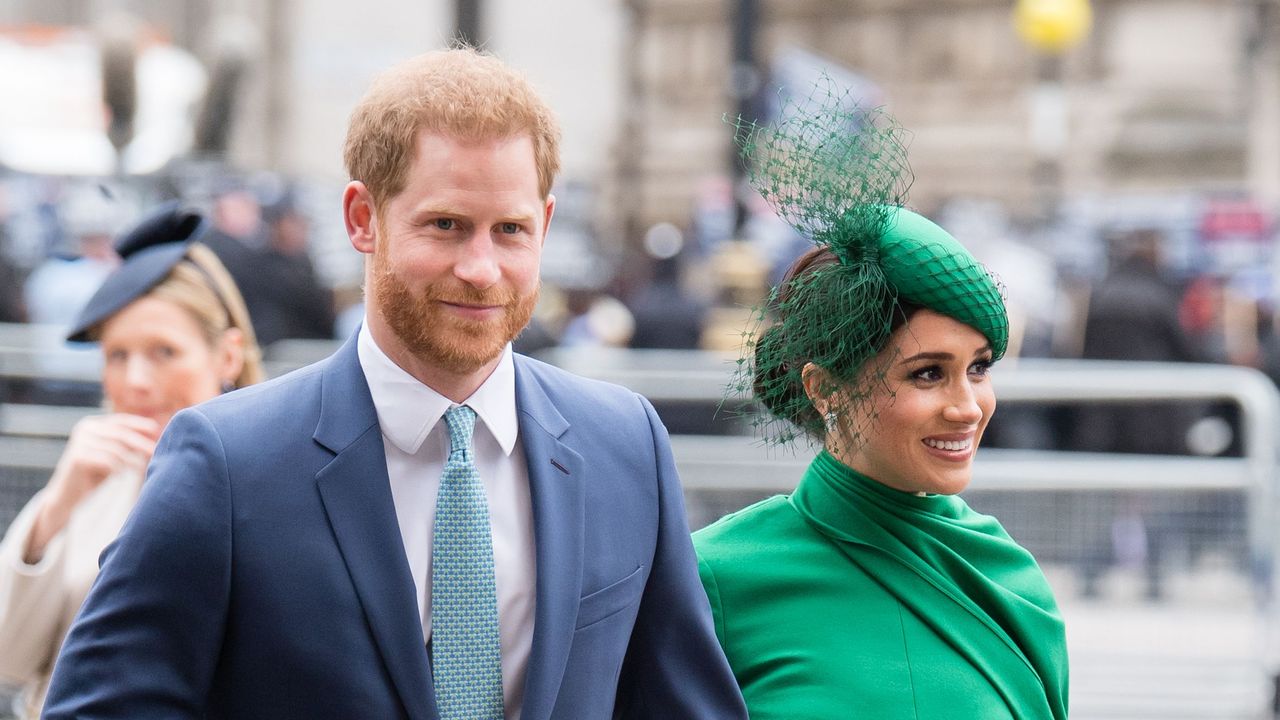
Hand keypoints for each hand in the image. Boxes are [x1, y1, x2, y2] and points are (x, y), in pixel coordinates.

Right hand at [23, 414, 160, 563]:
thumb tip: (157, 432)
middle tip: (155, 452)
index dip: (141, 425)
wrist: (69, 495)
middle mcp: (85, 429)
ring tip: (139, 469)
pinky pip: (107, 460)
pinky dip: (117, 468)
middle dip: (141, 443)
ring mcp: (79, 442)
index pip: (121, 421)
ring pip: (116, 448)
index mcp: (92, 424)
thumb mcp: (113, 453)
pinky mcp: (77, 457)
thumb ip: (128, 442)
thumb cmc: (95, 474)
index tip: (158, 432)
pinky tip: (120, 476)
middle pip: (121, 433)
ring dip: (131, 460)